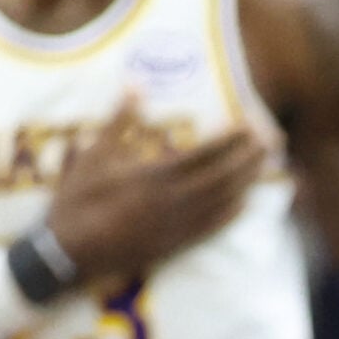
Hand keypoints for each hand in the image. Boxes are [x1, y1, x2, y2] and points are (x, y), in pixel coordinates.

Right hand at [46, 97, 264, 279]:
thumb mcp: (93, 156)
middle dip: (250, 157)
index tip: (249, 121)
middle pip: (224, 177)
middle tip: (271, 139)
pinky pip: (213, 228)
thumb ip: (120, 121)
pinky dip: (233, 213)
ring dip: (248, 182)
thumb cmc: (77, 202)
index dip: (231, 138)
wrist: (66, 254)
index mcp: (154, 177)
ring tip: (265, 164)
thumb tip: (135, 84)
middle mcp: (173, 202)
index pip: (205, 154)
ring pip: (224, 202)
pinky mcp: (174, 245)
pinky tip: (244, 202)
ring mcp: (177, 226)